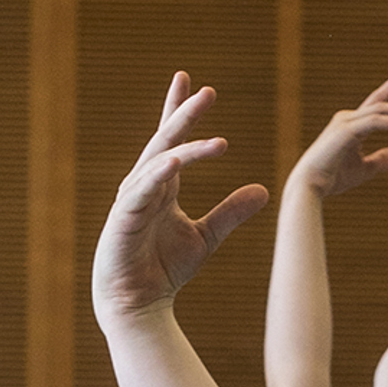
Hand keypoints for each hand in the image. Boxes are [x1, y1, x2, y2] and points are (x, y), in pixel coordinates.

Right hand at [91, 74, 269, 330]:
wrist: (138, 305)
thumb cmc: (163, 270)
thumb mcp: (206, 238)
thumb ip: (231, 212)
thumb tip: (263, 190)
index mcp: (163, 185)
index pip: (173, 140)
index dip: (180, 111)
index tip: (191, 81)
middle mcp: (145, 185)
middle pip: (166, 141)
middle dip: (185, 114)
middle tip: (208, 91)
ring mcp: (132, 199)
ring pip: (158, 161)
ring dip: (183, 145)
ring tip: (215, 137)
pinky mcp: (123, 218)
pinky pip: (141, 189)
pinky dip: (158, 174)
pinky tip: (176, 161)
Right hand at [293, 69, 387, 199]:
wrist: (309, 186)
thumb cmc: (332, 179)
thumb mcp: (363, 170)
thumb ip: (380, 161)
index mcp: (352, 124)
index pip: (377, 103)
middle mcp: (349, 118)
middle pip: (383, 103)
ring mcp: (347, 122)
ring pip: (382, 111)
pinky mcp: (347, 131)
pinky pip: (376, 123)